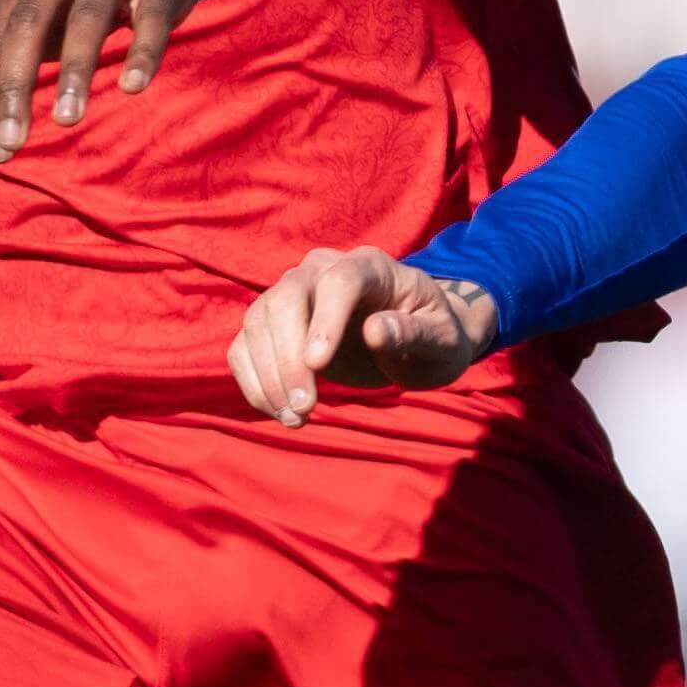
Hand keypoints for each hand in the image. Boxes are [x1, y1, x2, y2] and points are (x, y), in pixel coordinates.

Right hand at [231, 248, 501, 421]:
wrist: (415, 340)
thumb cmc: (433, 337)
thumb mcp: (441, 341)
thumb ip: (414, 334)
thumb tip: (376, 329)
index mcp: (369, 266)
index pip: (339, 280)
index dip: (325, 320)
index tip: (319, 365)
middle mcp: (322, 270)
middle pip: (287, 299)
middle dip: (288, 357)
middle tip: (305, 408)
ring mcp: (292, 294)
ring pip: (258, 322)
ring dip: (269, 376)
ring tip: (297, 419)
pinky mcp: (273, 326)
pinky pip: (245, 347)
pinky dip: (254, 383)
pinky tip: (280, 413)